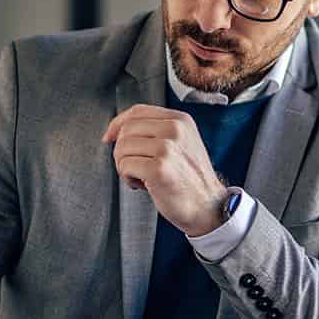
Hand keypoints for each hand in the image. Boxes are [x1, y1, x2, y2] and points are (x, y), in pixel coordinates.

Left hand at [103, 104, 226, 236]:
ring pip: (122, 148)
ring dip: (124, 166)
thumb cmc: (191, 179)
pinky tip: (143, 185)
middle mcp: (175, 130)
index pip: (137, 111)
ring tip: (142, 177)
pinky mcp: (159, 169)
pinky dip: (128, 178)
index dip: (118, 124)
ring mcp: (167, 148)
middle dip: (122, 151)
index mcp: (180, 120)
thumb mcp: (182, 144)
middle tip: (136, 167)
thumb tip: (117, 130)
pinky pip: (125, 166)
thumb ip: (156, 131)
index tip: (109, 137)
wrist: (209, 206)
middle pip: (126, 130)